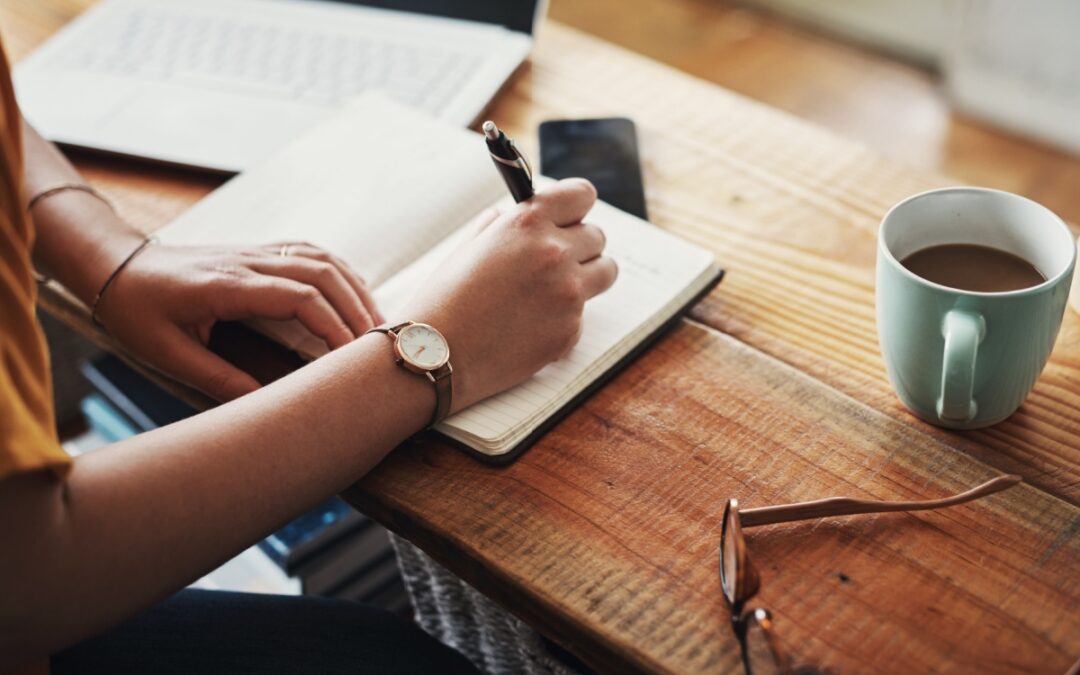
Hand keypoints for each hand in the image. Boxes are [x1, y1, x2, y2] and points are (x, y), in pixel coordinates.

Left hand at [96, 242, 382, 400]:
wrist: (115, 267)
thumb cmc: (137, 311)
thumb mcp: (167, 353)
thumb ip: (218, 379)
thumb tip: (264, 408)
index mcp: (226, 285)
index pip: (298, 297)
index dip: (332, 324)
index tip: (351, 356)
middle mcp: (247, 262)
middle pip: (321, 272)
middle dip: (356, 307)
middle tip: (378, 343)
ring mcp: (254, 251)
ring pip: (320, 258)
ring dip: (354, 287)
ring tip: (376, 321)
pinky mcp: (257, 251)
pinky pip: (309, 252)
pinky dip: (339, 270)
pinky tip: (353, 292)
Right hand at [404, 178, 617, 409]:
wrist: (433, 354)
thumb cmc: (444, 299)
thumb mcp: (470, 245)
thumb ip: (505, 226)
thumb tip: (529, 219)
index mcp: (528, 223)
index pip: (583, 195)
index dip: (576, 206)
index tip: (572, 216)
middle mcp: (554, 253)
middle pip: (598, 237)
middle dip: (579, 246)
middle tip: (556, 260)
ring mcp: (567, 294)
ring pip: (605, 273)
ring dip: (586, 277)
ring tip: (554, 290)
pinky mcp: (570, 331)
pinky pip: (581, 315)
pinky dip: (563, 319)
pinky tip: (529, 327)